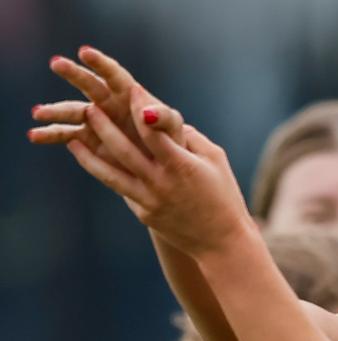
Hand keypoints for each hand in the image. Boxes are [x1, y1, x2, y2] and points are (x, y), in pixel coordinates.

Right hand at [29, 46, 184, 155]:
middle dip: (73, 73)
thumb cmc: (171, 140)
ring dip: (54, 111)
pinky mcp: (88, 138)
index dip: (101, 62)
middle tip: (56, 63)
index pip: (114, 75)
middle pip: (88, 85)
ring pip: (72, 111)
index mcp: (130, 95)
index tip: (85, 51)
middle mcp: (109, 103)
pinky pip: (66, 134)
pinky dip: (51, 134)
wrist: (162, 163)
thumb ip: (163, 119)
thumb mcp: (172, 128)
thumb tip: (147, 112)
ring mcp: (96, 120)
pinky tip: (36, 135)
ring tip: (37, 113)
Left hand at [52, 82, 255, 258]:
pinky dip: (106, 174)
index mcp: (182, 165)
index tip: (130, 90)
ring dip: (89, 155)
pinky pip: (122, 189)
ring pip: (110, 175)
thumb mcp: (215, 160)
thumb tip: (163, 119)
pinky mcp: (143, 214)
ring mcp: (149, 200)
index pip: (153, 130)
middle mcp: (161, 182)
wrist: (221, 241)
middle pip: (124, 150)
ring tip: (74, 139)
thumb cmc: (223, 195)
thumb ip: (188, 137)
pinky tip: (94, 162)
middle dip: (104, 127)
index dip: (140, 107)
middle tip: (89, 108)